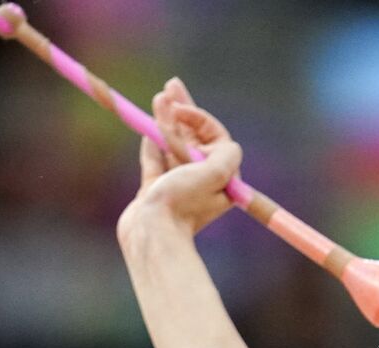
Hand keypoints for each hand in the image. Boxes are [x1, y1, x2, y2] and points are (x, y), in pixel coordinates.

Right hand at [117, 77, 242, 243]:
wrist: (150, 232)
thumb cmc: (182, 203)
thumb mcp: (215, 175)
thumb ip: (226, 154)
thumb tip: (228, 144)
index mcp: (221, 179)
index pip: (214, 137)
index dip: (197, 118)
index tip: (179, 109)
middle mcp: (201, 181)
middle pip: (193, 137)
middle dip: (182, 109)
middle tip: (171, 85)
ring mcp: (177, 184)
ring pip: (172, 144)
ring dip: (165, 120)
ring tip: (159, 97)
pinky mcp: (155, 189)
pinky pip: (155, 159)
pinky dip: (153, 142)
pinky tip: (150, 127)